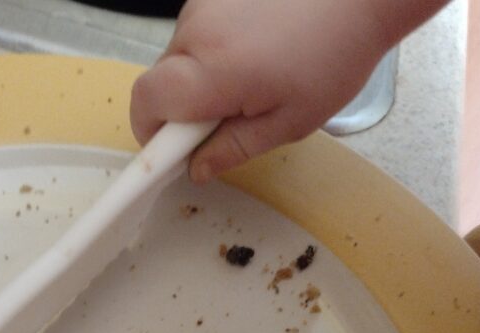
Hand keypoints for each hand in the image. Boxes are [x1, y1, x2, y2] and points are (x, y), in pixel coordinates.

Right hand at [130, 0, 391, 181]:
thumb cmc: (333, 58)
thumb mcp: (288, 123)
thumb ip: (233, 148)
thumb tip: (195, 169)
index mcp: (211, 71)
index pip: (146, 102)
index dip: (149, 130)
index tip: (172, 148)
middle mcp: (197, 29)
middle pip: (159, 79)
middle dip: (181, 106)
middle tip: (227, 117)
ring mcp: (203, 2)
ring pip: (178, 54)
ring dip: (199, 75)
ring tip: (250, 76)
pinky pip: (197, 30)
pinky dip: (213, 48)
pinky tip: (254, 48)